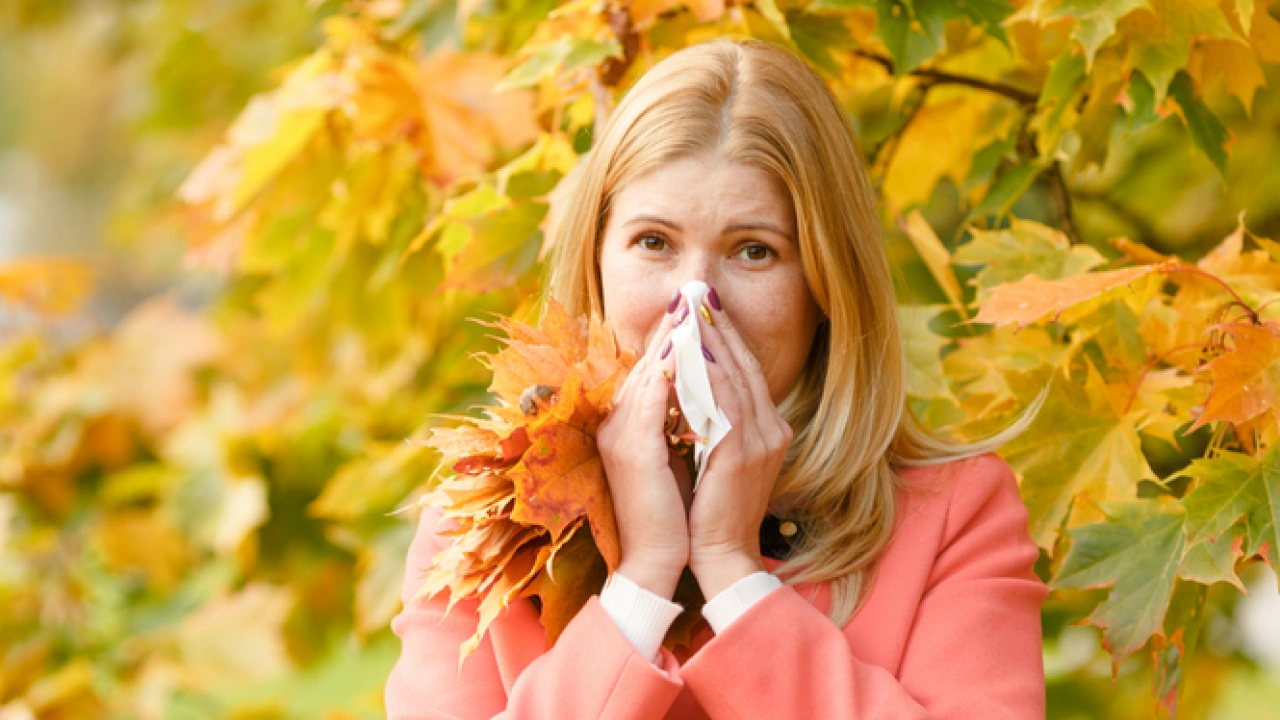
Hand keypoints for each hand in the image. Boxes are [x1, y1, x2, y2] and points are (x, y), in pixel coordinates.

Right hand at [597, 294, 691, 598]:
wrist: (661, 561)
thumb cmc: (675, 513)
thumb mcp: (680, 456)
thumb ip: (684, 420)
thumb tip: (707, 388)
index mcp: (627, 424)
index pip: (651, 367)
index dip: (673, 336)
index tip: (696, 307)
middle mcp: (617, 422)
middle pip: (648, 360)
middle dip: (674, 325)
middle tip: (695, 291)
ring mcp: (620, 433)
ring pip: (649, 371)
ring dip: (674, 336)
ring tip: (696, 306)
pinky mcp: (632, 448)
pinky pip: (651, 395)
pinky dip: (671, 369)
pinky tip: (691, 347)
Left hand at [686, 289, 793, 597]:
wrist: (718, 556)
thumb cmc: (708, 510)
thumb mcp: (714, 455)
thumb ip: (710, 419)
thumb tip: (686, 382)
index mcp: (766, 428)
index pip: (745, 370)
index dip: (725, 335)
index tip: (704, 304)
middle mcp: (771, 429)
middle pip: (744, 364)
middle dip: (719, 325)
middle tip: (697, 290)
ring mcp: (761, 440)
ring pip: (734, 376)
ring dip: (710, 340)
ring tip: (690, 308)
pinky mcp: (741, 454)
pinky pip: (723, 402)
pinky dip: (706, 374)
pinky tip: (690, 350)